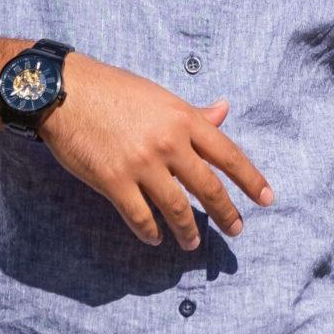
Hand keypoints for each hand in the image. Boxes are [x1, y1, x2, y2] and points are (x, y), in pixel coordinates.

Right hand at [37, 54, 275, 248]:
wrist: (65, 91)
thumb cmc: (114, 90)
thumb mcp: (161, 96)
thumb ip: (193, 113)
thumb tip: (224, 111)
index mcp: (185, 119)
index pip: (229, 155)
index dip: (251, 180)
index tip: (267, 198)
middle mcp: (170, 143)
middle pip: (208, 187)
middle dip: (226, 213)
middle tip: (237, 230)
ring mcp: (142, 164)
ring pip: (176, 208)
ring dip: (189, 231)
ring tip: (194, 243)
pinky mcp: (114, 182)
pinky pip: (140, 217)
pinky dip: (150, 231)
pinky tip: (155, 239)